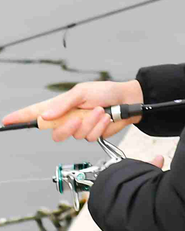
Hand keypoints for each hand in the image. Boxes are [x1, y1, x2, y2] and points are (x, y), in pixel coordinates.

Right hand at [2, 79, 142, 142]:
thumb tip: (45, 116)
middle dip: (68, 127)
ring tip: (100, 111)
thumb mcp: (83, 92)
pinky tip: (105, 118)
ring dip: (90, 123)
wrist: (128, 101)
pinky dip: (99, 127)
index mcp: (61, 106)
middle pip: (54, 133)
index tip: (7, 121)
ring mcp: (79, 127)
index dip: (21, 117)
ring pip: (74, 136)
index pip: (36, 113)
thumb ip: (63, 104)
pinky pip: (89, 138)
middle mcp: (67, 118)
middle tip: (80, 117)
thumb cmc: (106, 92)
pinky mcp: (91, 134)